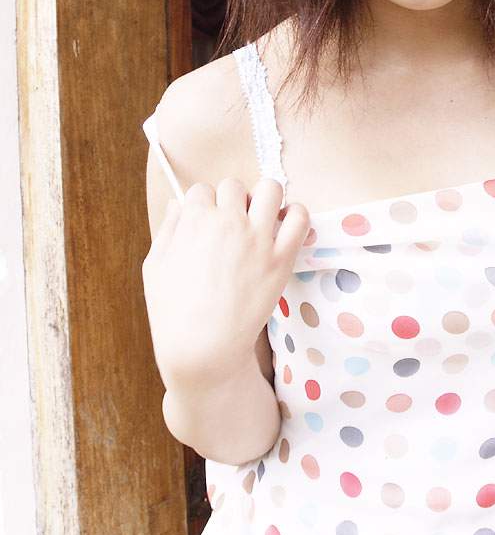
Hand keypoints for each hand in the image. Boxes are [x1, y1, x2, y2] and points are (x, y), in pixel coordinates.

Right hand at [141, 176, 308, 385]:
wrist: (204, 348)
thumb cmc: (173, 312)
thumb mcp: (155, 266)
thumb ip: (168, 229)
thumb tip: (180, 202)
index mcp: (193, 220)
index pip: (202, 190)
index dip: (203, 206)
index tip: (206, 224)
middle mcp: (227, 222)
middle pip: (234, 186)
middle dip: (232, 201)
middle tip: (232, 226)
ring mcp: (257, 239)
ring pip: (270, 189)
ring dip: (264, 199)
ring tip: (261, 219)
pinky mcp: (281, 258)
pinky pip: (299, 218)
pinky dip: (295, 215)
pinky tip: (285, 227)